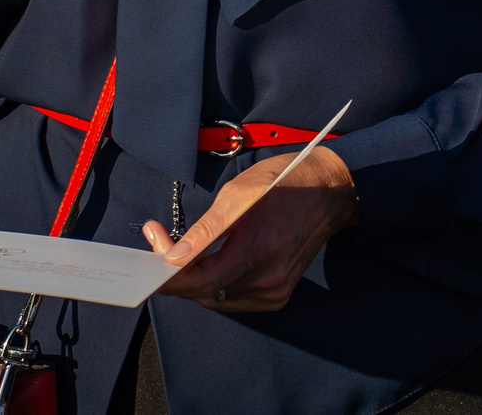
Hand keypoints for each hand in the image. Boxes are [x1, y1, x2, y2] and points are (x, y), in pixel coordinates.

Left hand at [142, 147, 359, 312]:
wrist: (328, 193)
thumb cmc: (283, 183)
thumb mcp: (238, 193)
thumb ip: (205, 230)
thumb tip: (174, 256)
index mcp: (258, 246)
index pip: (202, 280)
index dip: (171, 275)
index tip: (153, 252)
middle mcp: (268, 275)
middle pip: (206, 292)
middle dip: (177, 273)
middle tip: (161, 243)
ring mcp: (275, 289)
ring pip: (217, 298)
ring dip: (195, 279)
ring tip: (185, 251)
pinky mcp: (278, 295)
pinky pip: (234, 298)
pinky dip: (216, 284)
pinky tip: (213, 262)